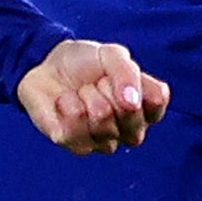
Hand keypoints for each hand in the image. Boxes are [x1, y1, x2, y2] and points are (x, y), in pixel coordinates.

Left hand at [13, 39, 166, 153]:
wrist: (46, 68)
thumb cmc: (85, 63)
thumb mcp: (111, 54)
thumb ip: (128, 73)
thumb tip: (132, 103)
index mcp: (147, 108)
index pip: (155, 101)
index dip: (131, 80)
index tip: (116, 72)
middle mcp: (131, 130)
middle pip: (128, 112)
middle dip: (106, 87)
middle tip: (96, 83)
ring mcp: (106, 142)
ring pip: (102, 117)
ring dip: (85, 95)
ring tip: (80, 93)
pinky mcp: (78, 146)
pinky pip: (76, 126)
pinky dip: (67, 105)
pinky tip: (65, 103)